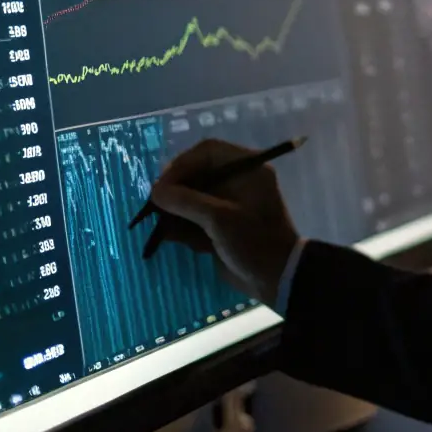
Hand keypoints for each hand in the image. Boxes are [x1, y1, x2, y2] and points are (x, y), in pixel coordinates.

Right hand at [149, 139, 299, 308]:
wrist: (276, 279)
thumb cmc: (253, 241)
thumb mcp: (219, 219)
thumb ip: (186, 201)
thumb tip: (155, 191)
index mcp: (246, 168)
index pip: (207, 152)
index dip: (181, 165)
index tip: (161, 185)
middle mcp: (238, 179)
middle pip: (197, 173)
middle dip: (176, 191)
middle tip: (155, 207)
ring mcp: (229, 202)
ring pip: (193, 196)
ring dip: (177, 212)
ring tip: (166, 226)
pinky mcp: (221, 223)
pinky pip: (195, 216)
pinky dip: (185, 228)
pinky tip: (181, 240)